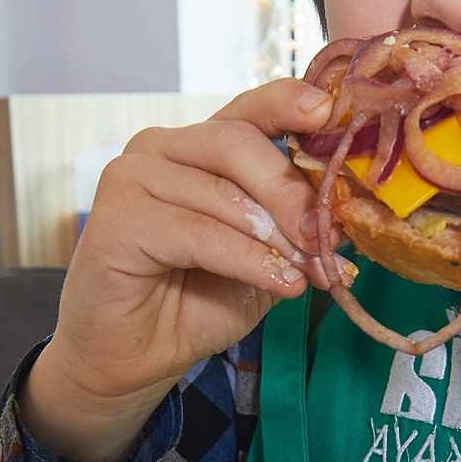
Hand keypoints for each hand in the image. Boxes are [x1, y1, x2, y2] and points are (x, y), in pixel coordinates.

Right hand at [23, 77, 335, 461]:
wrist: (137, 358)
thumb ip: (294, 226)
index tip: (329, 112)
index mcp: (198, 145)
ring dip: (276, 239)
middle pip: (237, 143)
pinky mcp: (115, 218)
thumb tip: (346, 214)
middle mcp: (160, 148)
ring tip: (309, 275)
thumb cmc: (197, 302)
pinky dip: (248, 260)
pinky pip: (198, 232)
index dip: (288, 103)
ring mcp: (131, 177)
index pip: (247, 107)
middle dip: (292, 192)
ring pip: (221, 193)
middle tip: (327, 237)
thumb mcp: (264, 256)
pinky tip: (279, 283)